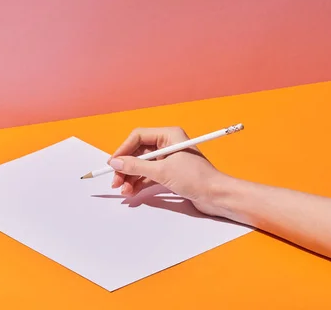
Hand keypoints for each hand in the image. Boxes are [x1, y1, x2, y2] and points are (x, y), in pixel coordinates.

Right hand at [108, 127, 235, 216]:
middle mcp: (168, 144)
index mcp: (169, 135)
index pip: (139, 136)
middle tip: (116, 181)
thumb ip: (137, 167)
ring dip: (131, 177)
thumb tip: (116, 163)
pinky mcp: (170, 172)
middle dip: (126, 167)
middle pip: (139, 152)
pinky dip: (140, 182)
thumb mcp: (162, 172)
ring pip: (142, 165)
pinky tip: (132, 191)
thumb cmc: (197, 178)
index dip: (123, 150)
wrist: (217, 196)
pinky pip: (149, 174)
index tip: (113, 164)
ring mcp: (169, 159)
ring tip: (124, 190)